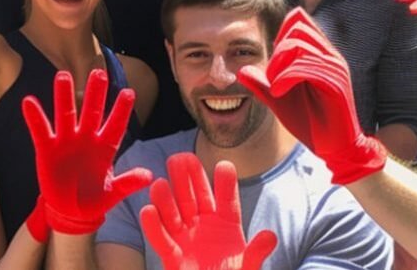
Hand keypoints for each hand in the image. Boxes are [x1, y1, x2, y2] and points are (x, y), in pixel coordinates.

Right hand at [22, 70, 151, 236]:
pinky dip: (35, 118)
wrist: (71, 212)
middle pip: (91, 112)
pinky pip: (41, 131)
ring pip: (66, 114)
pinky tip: (29, 102)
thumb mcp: (113, 193)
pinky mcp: (47, 150)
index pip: (115, 125)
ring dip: (64, 96)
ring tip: (62, 76)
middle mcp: (86, 139)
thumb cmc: (94, 199)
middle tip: (98, 72)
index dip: (122, 111)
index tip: (129, 92)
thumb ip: (128, 183)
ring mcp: (66, 142)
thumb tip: (148, 176)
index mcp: (105, 148)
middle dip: (95, 94)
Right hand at [139, 153, 276, 269]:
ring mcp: (187, 239)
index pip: (227, 202)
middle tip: (180, 157)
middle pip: (195, 198)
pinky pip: (162, 240)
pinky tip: (148, 211)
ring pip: (174, 214)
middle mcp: (204, 226)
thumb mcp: (247, 268)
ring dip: (166, 199)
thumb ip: (256, 254)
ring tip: (160, 183)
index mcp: (227, 225)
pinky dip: (154, 227)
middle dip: (187, 179)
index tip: (224, 166)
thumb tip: (269, 236)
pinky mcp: (173, 257)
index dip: (225, 185)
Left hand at [237, 7, 385, 184]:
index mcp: (320, 55)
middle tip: (270, 78)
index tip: (273, 62)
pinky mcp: (335, 84)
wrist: (336, 147)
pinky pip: (305, 67)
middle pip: (297, 29)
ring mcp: (335, 68)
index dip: (280, 33)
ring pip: (299, 46)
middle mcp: (330, 56)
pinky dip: (285, 78)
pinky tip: (278, 93)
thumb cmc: (311, 122)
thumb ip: (262, 84)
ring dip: (278, 66)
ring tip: (274, 88)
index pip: (300, 21)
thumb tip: (241, 70)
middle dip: (276, 51)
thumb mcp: (279, 100)